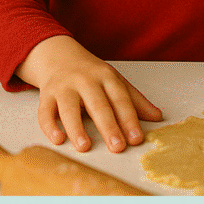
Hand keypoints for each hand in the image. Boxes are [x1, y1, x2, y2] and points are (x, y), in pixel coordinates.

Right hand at [15, 35, 162, 152]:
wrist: (60, 56)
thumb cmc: (92, 74)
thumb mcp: (115, 81)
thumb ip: (135, 100)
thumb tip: (157, 117)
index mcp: (107, 76)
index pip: (121, 99)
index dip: (129, 119)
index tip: (136, 138)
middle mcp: (86, 80)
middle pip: (98, 104)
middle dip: (109, 126)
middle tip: (117, 147)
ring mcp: (65, 87)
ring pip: (69, 108)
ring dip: (77, 128)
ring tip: (85, 146)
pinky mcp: (46, 95)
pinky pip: (45, 111)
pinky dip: (49, 126)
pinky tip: (58, 139)